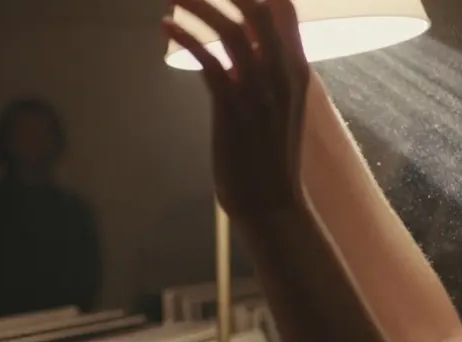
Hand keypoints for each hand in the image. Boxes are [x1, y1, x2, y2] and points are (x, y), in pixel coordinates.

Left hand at [163, 0, 309, 220]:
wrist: (271, 202)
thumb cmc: (269, 155)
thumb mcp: (277, 105)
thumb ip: (267, 70)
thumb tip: (248, 45)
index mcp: (296, 71)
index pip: (286, 9)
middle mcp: (282, 76)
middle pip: (259, 11)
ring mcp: (259, 93)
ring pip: (232, 31)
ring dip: (199, 6)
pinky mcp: (234, 110)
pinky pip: (210, 62)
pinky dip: (186, 38)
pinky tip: (165, 27)